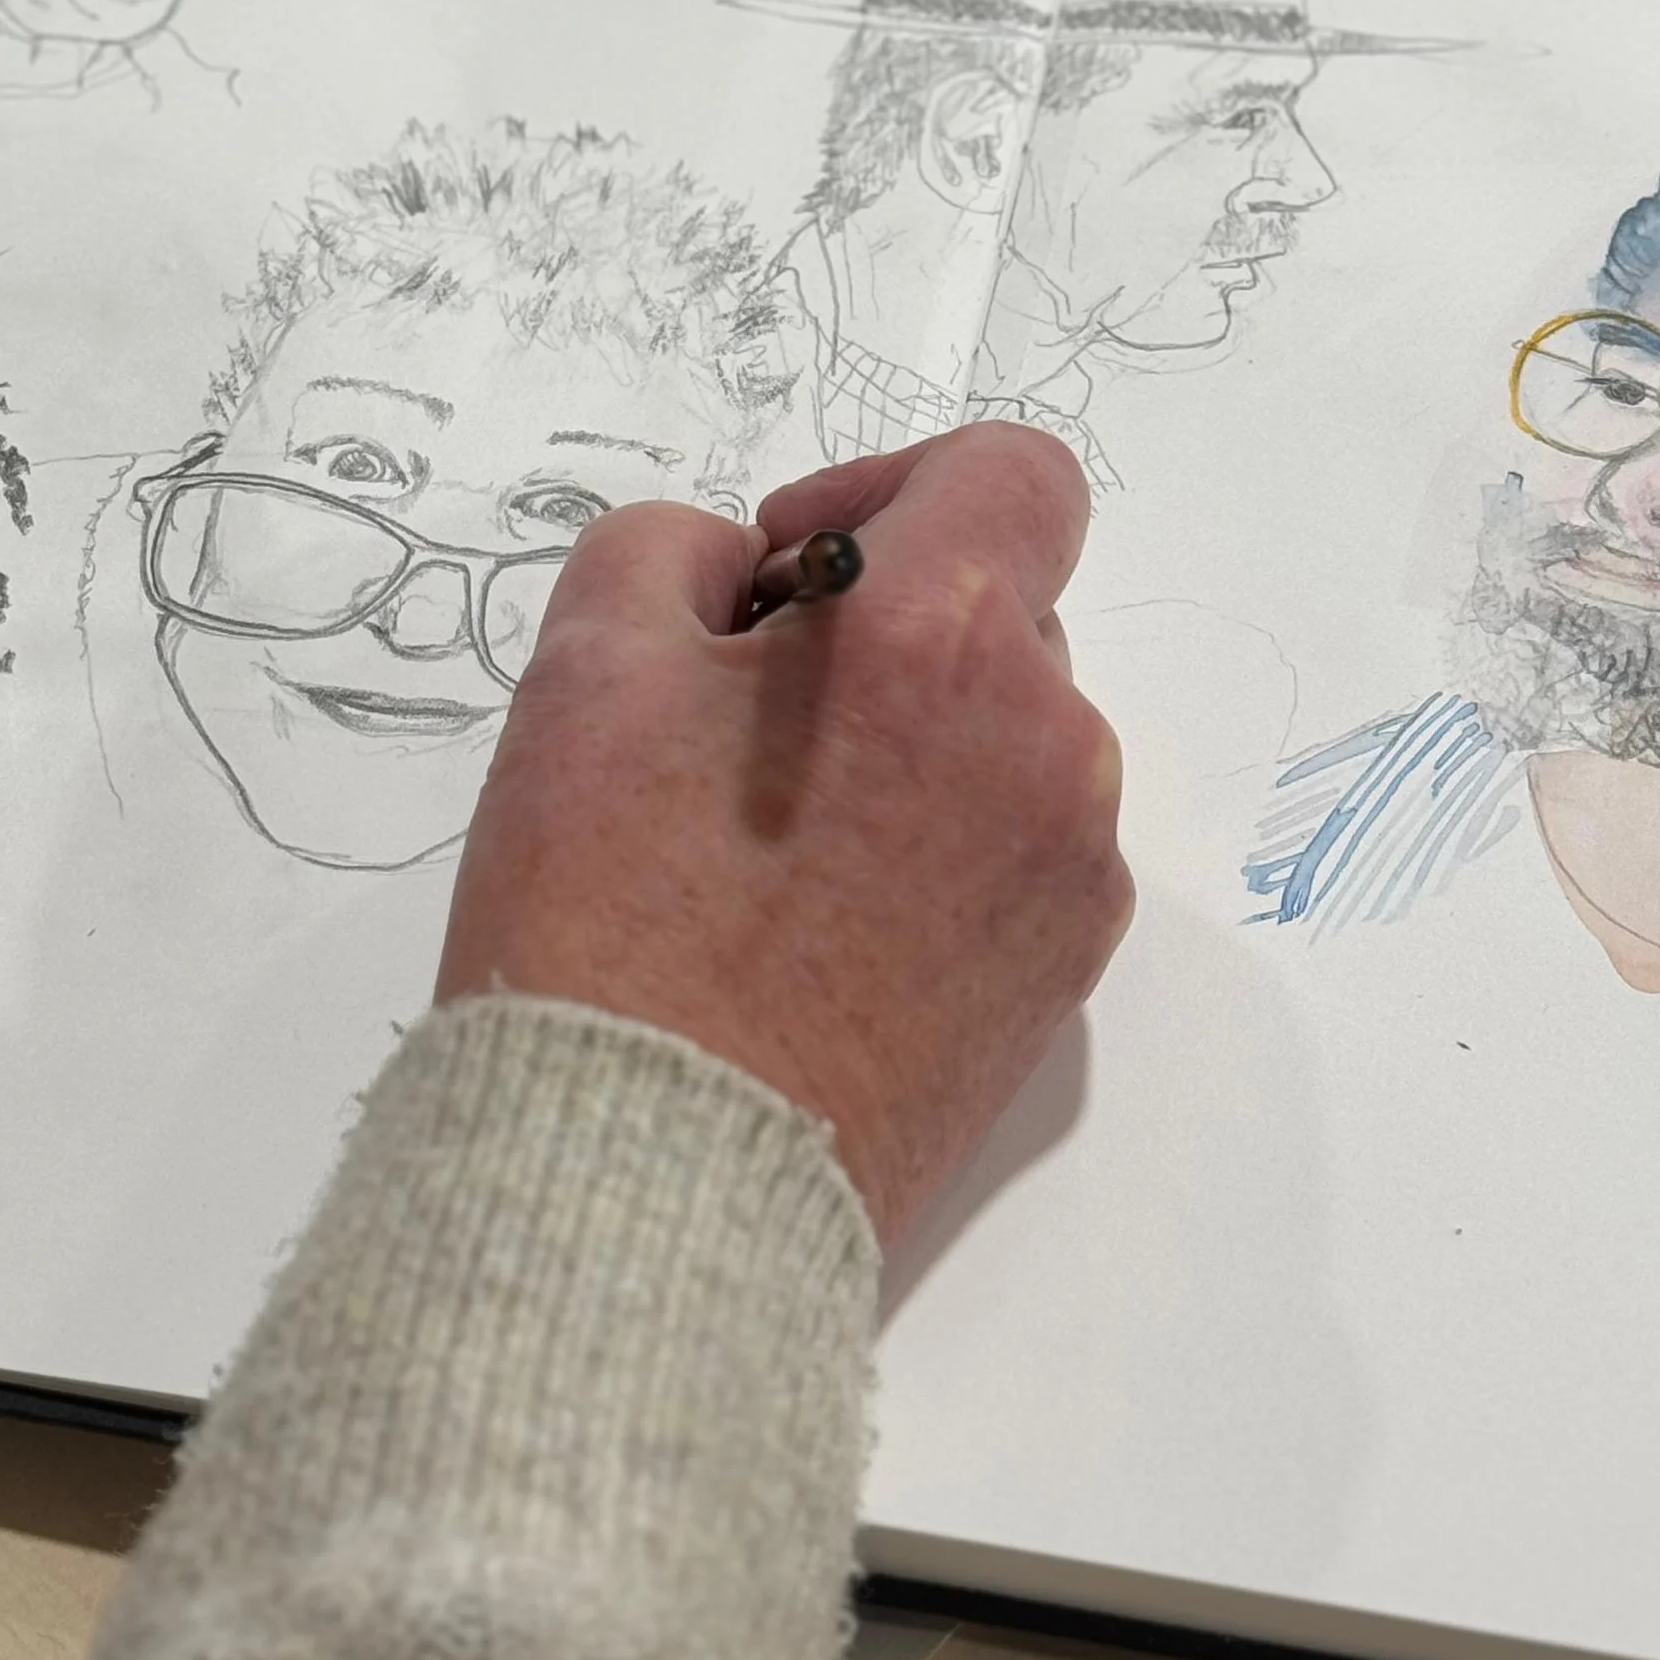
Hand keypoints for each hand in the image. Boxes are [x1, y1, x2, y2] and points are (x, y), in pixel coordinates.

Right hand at [436, 424, 1131, 1246]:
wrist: (652, 1185)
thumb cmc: (607, 913)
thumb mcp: (587, 663)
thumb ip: (672, 551)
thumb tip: (755, 587)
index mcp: (945, 637)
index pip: (1011, 473)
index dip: (891, 484)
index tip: (786, 571)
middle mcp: (1049, 744)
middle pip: (999, 610)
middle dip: (879, 627)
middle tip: (735, 714)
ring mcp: (1071, 875)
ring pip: (1006, 736)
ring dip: (909, 736)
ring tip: (765, 833)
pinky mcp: (1064, 985)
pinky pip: (1014, 851)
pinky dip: (934, 845)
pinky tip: (813, 920)